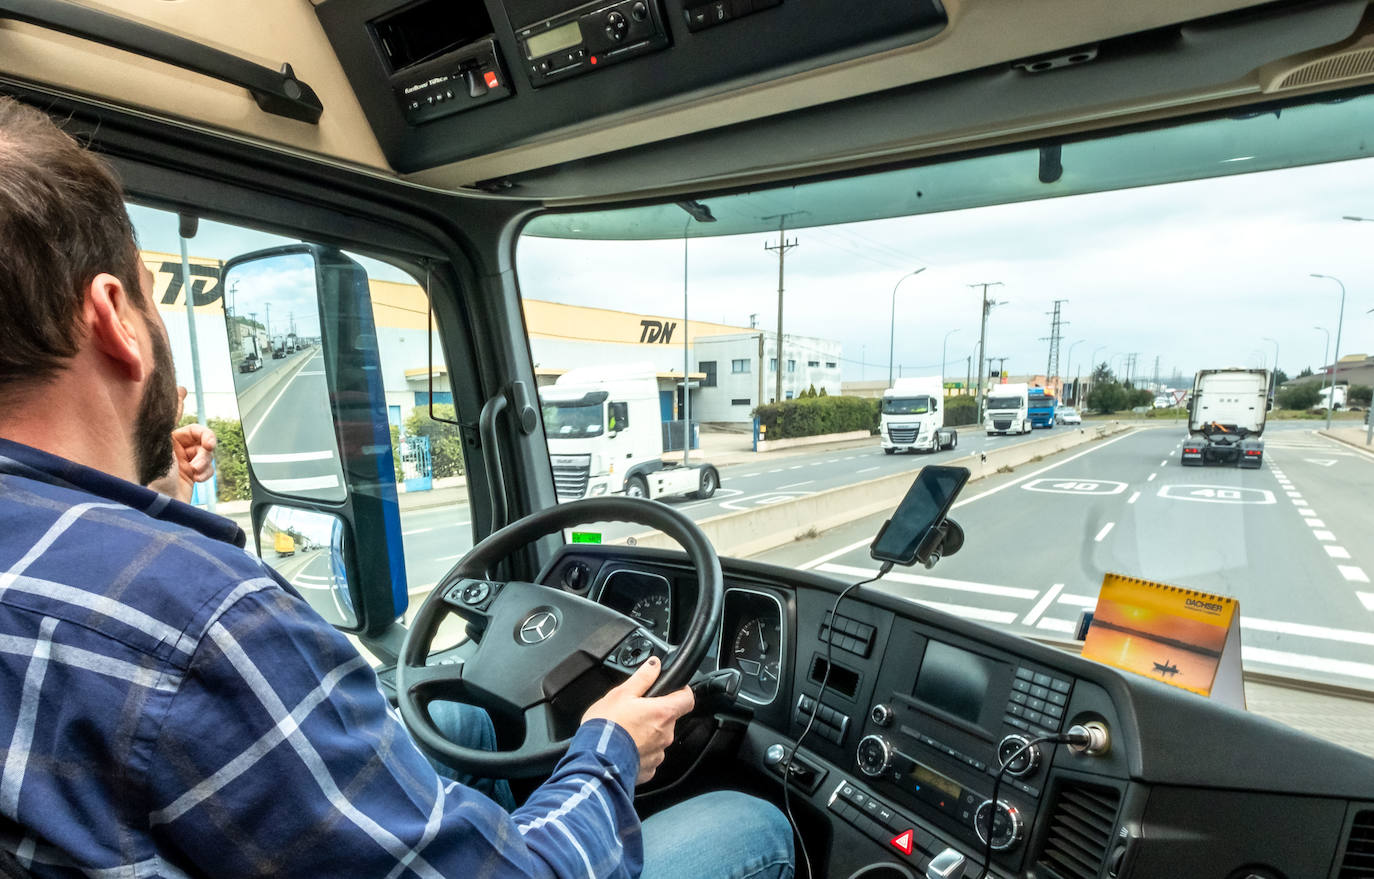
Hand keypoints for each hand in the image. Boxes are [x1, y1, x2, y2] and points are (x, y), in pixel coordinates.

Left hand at [147, 387, 216, 501]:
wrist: (157, 507)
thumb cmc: (151, 477)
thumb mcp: (162, 442)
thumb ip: (172, 418)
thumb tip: (180, 389)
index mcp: (160, 437)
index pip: (172, 415)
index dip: (179, 402)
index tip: (182, 391)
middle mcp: (170, 448)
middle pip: (198, 434)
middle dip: (206, 440)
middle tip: (209, 445)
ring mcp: (181, 463)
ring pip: (206, 452)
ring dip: (205, 460)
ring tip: (196, 470)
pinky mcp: (190, 477)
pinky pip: (208, 468)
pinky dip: (206, 472)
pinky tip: (197, 478)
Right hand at [582, 657, 693, 783]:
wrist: (595, 760)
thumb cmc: (607, 726)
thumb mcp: (621, 693)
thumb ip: (642, 678)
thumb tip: (655, 665)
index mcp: (662, 713)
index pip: (687, 699)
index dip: (683, 691)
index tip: (675, 688)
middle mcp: (665, 734)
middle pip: (669, 718)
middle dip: (655, 713)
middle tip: (635, 710)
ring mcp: (658, 754)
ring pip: (658, 738)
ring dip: (647, 733)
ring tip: (626, 730)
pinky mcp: (648, 769)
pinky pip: (648, 756)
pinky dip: (639, 751)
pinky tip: (624, 746)